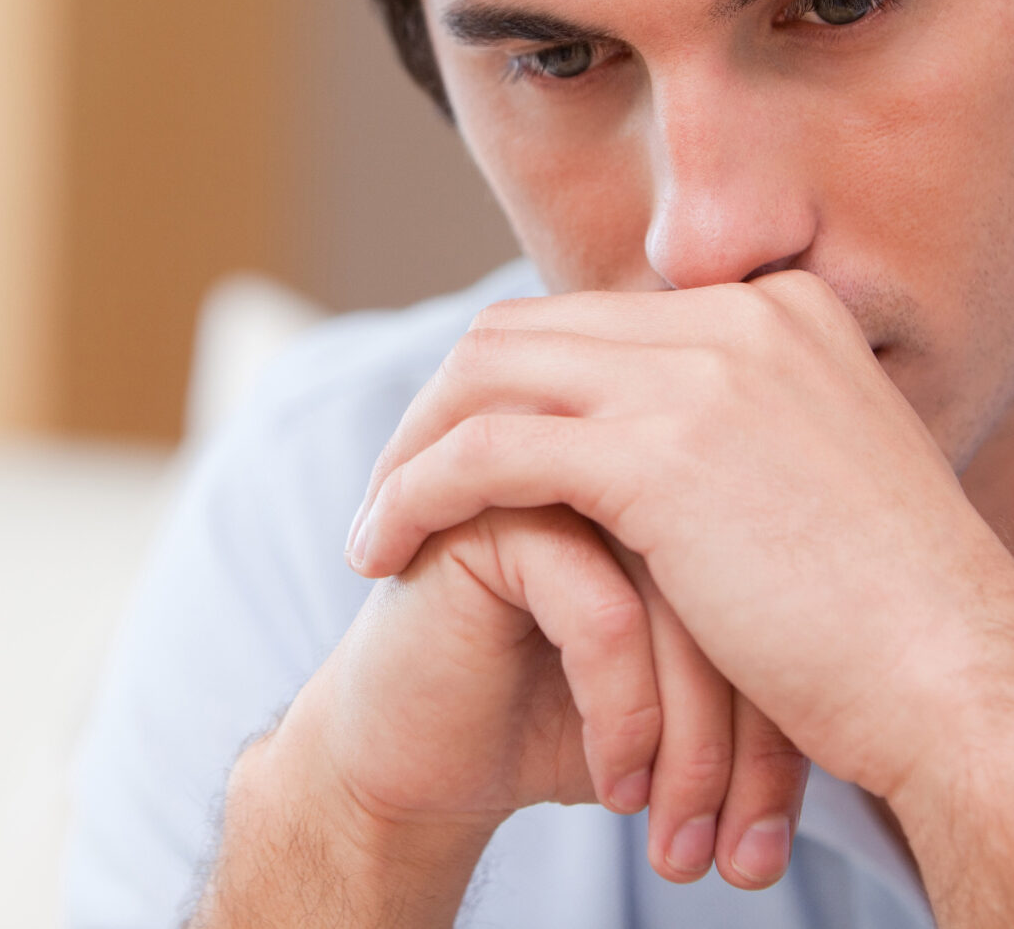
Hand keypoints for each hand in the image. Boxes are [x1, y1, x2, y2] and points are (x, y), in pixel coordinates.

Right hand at [279, 499, 807, 888]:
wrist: (425, 753)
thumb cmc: (560, 717)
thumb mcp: (683, 684)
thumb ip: (751, 635)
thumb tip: (882, 694)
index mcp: (672, 471)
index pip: (776, 568)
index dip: (789, 703)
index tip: (781, 826)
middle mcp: (615, 454)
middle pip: (737, 575)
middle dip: (750, 737)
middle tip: (747, 853)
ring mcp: (547, 467)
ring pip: (680, 594)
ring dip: (690, 745)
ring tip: (684, 845)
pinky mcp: (486, 510)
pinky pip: (603, 611)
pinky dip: (624, 717)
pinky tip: (611, 785)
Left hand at [347, 271, 1013, 808]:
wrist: (967, 692)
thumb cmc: (888, 618)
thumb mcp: (808, 480)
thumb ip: (726, 431)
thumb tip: (631, 446)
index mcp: (772, 312)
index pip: (586, 322)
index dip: (505, 385)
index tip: (459, 453)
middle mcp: (733, 318)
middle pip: (521, 333)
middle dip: (441, 408)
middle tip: (394, 485)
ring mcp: (699, 375)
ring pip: (487, 377)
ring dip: (412, 450)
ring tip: (375, 528)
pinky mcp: (659, 454)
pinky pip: (485, 452)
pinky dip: (417, 492)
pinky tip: (384, 550)